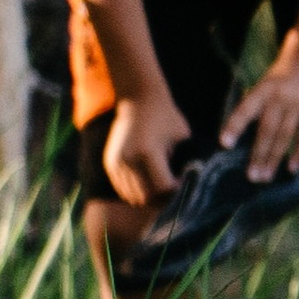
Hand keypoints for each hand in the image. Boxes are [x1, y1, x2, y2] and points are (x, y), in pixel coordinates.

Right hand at [102, 88, 189, 206]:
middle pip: (146, 198)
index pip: (163, 188)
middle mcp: (128, 160)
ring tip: (161, 188)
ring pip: (133, 197)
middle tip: (174, 191)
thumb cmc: (166, 116)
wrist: (138, 98)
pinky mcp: (110, 164)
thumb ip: (183, 163)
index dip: (177, 190)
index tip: (184, 182)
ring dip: (149, 198)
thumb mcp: (181, 137)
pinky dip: (136, 192)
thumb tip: (188, 186)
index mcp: (148, 153)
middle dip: (163, 200)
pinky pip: (123, 190)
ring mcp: (116, 163)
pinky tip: (148, 183)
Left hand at [220, 34, 298, 180]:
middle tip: (251, 176)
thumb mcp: (263, 84)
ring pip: (285, 136)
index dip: (235, 126)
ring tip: (266, 177)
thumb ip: (255, 106)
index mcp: (263, 89)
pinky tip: (292, 168)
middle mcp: (280, 97)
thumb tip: (239, 137)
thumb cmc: (281, 77)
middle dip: (258, 155)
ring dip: (275, 159)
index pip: (246, 109)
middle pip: (267, 130)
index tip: (224, 143)